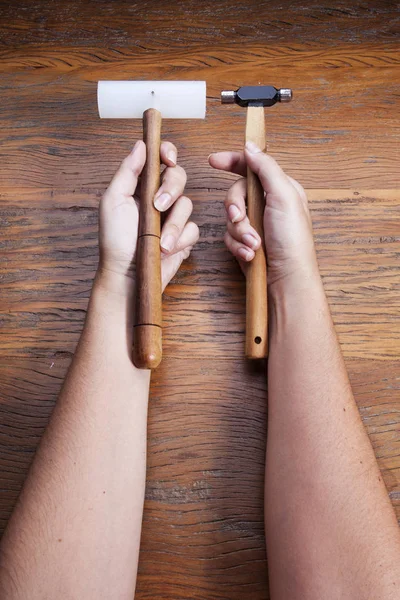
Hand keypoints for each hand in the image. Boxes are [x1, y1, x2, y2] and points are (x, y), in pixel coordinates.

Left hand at [98, 140, 198, 291]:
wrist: (127, 275)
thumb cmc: (115, 241)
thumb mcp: (114, 201)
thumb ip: (127, 171)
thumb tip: (140, 145)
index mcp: (141, 186)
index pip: (160, 159)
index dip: (167, 152)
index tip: (167, 157)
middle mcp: (159, 198)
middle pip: (178, 176)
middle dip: (171, 188)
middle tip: (158, 205)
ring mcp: (173, 217)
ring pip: (187, 204)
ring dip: (172, 224)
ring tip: (159, 242)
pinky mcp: (184, 237)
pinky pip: (193, 229)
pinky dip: (179, 240)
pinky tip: (165, 250)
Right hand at [209, 142, 318, 289]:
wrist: (286, 277)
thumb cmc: (292, 240)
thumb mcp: (284, 196)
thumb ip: (266, 168)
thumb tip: (250, 147)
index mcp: (279, 189)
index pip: (252, 167)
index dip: (232, 161)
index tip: (214, 160)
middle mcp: (266, 204)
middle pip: (235, 193)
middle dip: (235, 208)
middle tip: (239, 218)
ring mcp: (255, 224)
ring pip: (229, 217)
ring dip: (240, 232)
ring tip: (255, 244)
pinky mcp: (245, 242)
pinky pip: (228, 236)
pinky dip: (238, 245)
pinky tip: (251, 255)